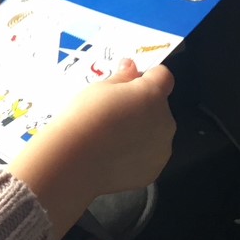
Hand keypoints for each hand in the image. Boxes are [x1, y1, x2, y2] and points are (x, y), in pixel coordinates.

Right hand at [9, 59, 175, 236]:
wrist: (74, 161)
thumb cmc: (85, 116)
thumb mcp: (99, 89)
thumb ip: (122, 78)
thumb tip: (132, 67)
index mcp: (152, 95)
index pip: (163, 76)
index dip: (147, 77)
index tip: (129, 84)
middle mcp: (165, 121)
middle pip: (158, 107)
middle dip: (142, 107)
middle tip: (113, 114)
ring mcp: (161, 150)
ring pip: (156, 133)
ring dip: (141, 132)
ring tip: (111, 139)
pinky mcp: (153, 172)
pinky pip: (148, 157)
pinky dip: (136, 156)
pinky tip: (113, 158)